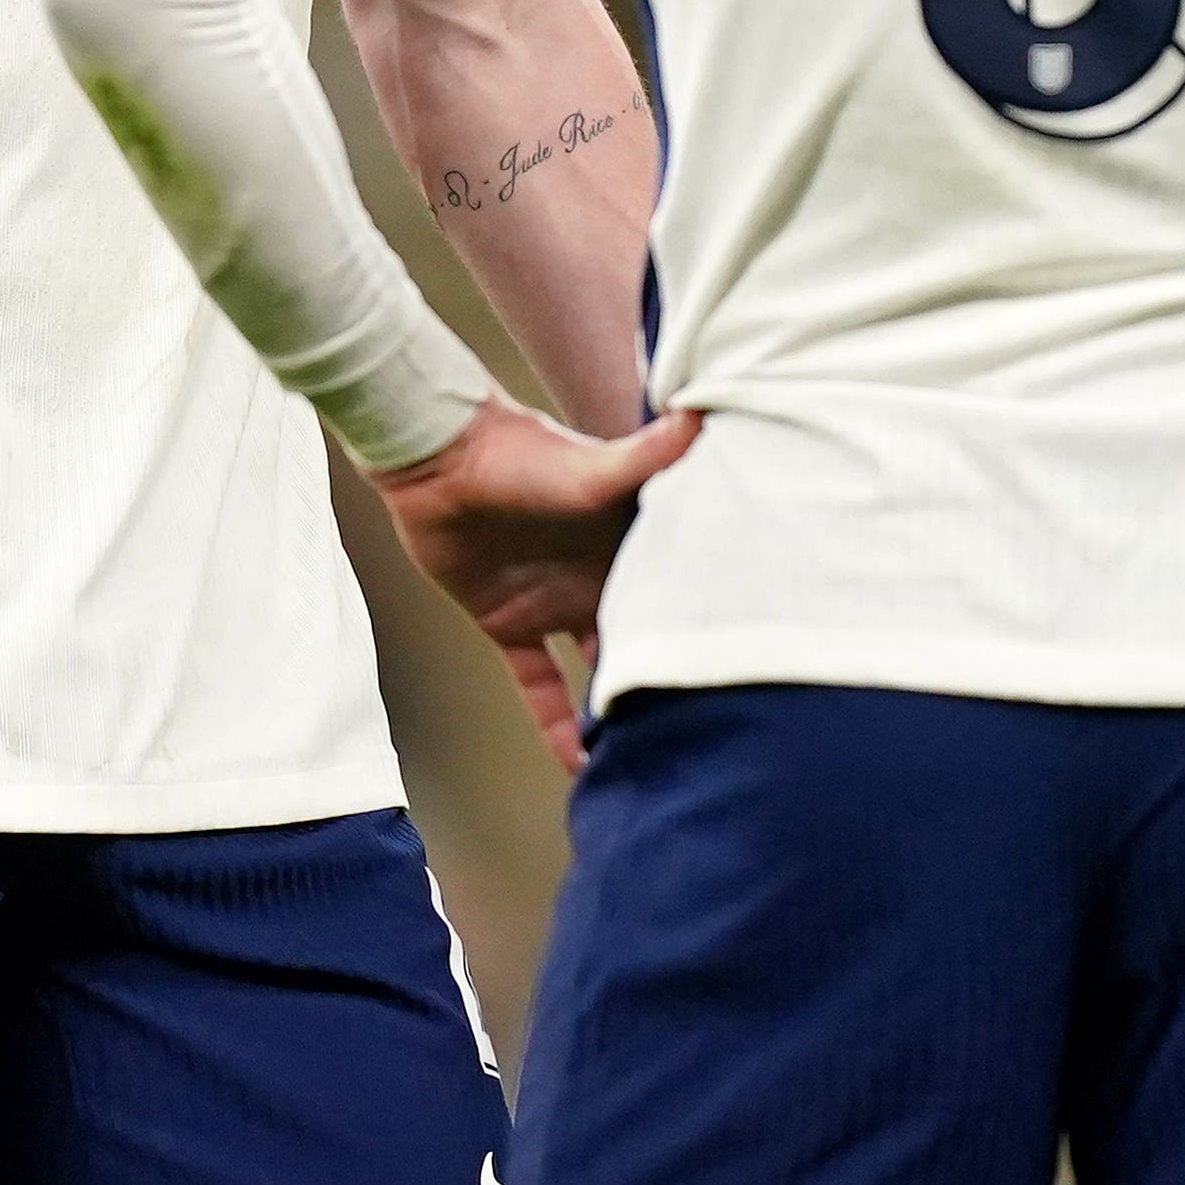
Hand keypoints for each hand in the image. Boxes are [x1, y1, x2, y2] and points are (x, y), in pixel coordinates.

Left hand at [371, 398, 702, 771]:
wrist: (438, 456)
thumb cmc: (522, 450)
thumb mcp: (595, 466)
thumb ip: (648, 455)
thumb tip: (703, 419)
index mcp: (632, 539)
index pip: (679, 588)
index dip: (708, 622)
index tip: (746, 662)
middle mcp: (601, 576)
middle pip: (644, 635)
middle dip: (671, 675)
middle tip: (709, 730)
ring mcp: (557, 602)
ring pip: (597, 669)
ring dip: (618, 707)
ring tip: (651, 757)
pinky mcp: (510, 623)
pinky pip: (540, 684)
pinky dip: (556, 724)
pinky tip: (578, 766)